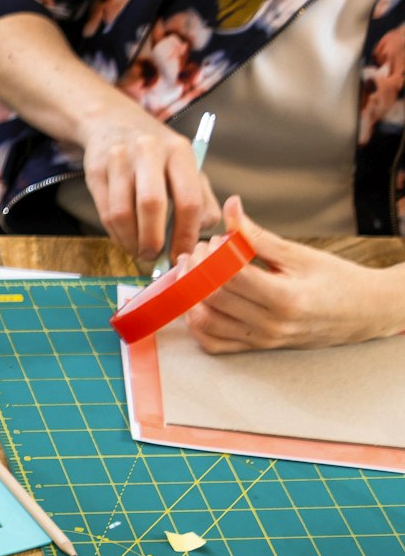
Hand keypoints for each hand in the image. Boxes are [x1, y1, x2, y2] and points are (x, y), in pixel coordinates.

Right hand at [80, 109, 214, 262]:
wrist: (114, 123)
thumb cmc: (158, 154)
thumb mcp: (186, 166)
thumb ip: (202, 199)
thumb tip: (202, 233)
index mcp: (180, 152)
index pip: (188, 200)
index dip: (186, 234)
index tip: (182, 254)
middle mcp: (149, 151)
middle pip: (151, 204)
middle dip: (153, 239)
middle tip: (154, 257)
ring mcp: (119, 159)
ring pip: (122, 213)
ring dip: (131, 241)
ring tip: (139, 252)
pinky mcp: (96, 171)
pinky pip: (105, 212)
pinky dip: (116, 234)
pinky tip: (126, 240)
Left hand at [184, 197, 404, 352]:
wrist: (364, 311)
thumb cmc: (336, 279)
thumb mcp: (300, 254)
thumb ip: (258, 236)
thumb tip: (231, 207)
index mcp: (285, 299)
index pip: (230, 278)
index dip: (212, 256)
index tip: (212, 240)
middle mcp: (270, 325)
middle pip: (213, 299)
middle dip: (196, 272)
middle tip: (198, 252)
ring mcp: (262, 341)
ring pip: (206, 324)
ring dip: (190, 296)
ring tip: (194, 272)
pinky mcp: (257, 348)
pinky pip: (214, 344)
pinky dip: (198, 324)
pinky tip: (198, 301)